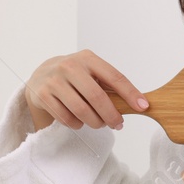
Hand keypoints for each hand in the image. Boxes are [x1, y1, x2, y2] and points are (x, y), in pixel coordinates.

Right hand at [24, 49, 147, 131]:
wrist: (41, 76)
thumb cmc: (74, 76)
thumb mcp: (91, 73)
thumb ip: (110, 85)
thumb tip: (138, 103)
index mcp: (88, 59)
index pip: (115, 77)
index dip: (130, 93)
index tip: (143, 106)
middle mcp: (70, 66)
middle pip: (97, 97)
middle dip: (111, 115)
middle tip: (118, 124)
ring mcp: (54, 80)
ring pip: (82, 111)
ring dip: (95, 122)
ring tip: (99, 123)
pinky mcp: (42, 95)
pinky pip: (67, 118)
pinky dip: (77, 124)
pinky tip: (80, 121)